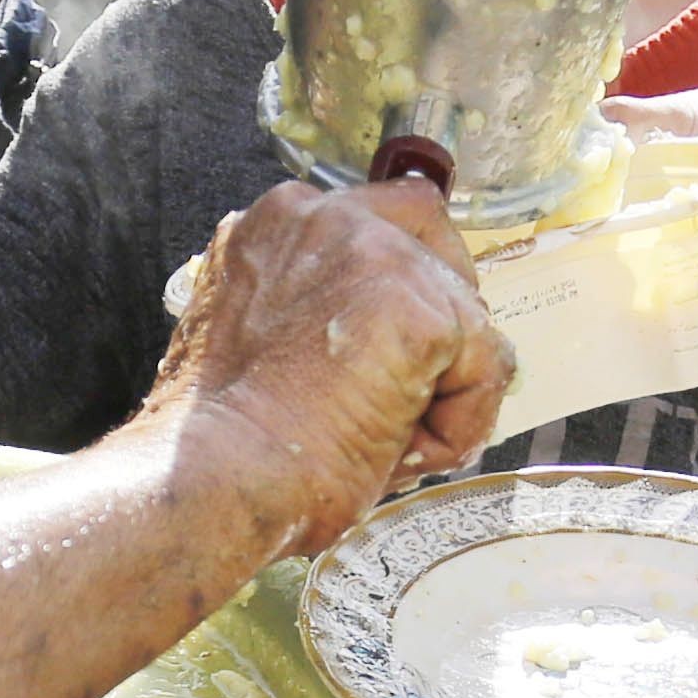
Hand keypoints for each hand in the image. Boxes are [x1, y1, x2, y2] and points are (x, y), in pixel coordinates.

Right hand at [144, 173, 506, 553]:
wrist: (211, 482)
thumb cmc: (225, 445)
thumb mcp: (264, 345)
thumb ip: (321, 314)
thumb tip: (400, 349)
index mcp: (275, 223)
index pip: (380, 219)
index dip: (404, 283)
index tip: (391, 351)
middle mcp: (323, 216)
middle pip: (436, 240)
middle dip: (442, 320)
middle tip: (409, 399)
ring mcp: (373, 253)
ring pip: (465, 317)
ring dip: (443, 391)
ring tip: (381, 445)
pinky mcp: (417, 309)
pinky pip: (486, 365)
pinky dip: (458, 424)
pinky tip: (397, 453)